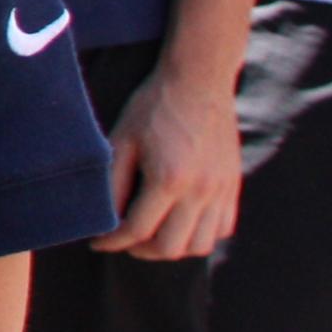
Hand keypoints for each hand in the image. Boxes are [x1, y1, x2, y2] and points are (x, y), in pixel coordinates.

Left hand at [96, 66, 240, 258]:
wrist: (198, 82)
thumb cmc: (153, 107)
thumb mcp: (122, 140)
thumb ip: (113, 183)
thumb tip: (107, 219)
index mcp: (168, 178)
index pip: (137, 230)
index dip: (112, 242)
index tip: (98, 242)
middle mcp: (200, 190)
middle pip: (170, 247)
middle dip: (140, 250)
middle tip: (124, 239)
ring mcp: (221, 190)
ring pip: (200, 245)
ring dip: (172, 247)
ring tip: (151, 234)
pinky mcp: (233, 186)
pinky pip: (223, 229)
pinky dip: (200, 235)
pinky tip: (180, 222)